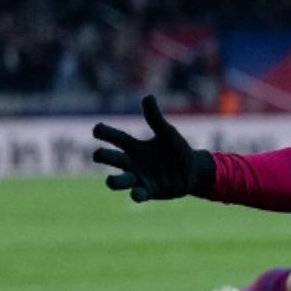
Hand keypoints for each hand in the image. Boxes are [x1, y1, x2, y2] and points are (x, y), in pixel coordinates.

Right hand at [92, 95, 214, 201]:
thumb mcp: (167, 133)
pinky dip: (136, 194)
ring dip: (114, 181)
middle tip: (99, 154)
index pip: (114, 138)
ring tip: (109, 180)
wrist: (192, 170)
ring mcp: (138, 178)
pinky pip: (138, 194)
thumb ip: (155, 118)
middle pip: (109, 158)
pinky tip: (137, 192)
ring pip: (118, 181)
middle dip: (102, 156)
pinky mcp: (149, 191)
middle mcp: (131, 163)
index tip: (98, 129)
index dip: (104, 132)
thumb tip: (148, 96)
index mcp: (134, 146)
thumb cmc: (177, 150)